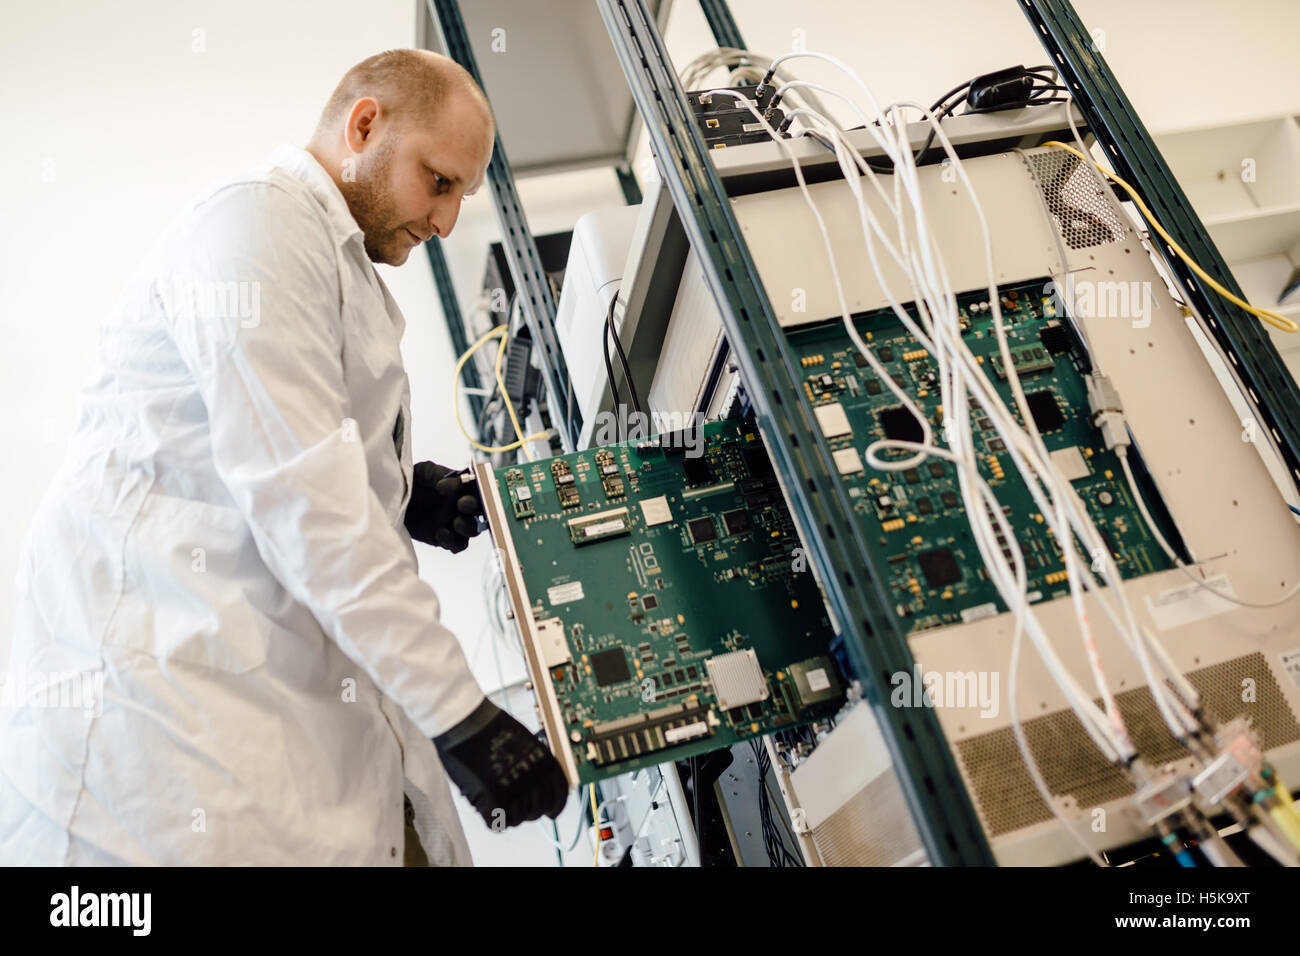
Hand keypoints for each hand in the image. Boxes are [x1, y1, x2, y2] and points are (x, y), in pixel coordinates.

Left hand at [404, 461, 483, 552]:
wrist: (394, 500)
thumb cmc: (411, 482)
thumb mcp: (422, 472)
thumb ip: (435, 473)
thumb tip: (445, 479)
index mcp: (462, 487)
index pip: (478, 485)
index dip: (475, 485)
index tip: (459, 482)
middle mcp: (462, 505)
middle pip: (480, 509)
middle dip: (475, 507)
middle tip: (462, 503)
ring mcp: (454, 523)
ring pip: (473, 529)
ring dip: (469, 526)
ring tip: (456, 523)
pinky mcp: (443, 538)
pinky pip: (457, 545)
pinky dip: (452, 541)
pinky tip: (441, 533)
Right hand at [433, 698, 568, 828]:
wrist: (467, 721)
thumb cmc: (490, 726)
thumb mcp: (525, 741)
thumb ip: (535, 764)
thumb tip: (538, 783)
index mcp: (545, 763)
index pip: (559, 796)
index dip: (555, 807)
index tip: (550, 812)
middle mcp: (535, 780)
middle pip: (538, 811)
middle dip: (528, 811)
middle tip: (515, 805)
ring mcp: (516, 792)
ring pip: (517, 820)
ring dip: (508, 814)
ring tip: (496, 802)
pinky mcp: (494, 802)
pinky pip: (497, 823)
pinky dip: (492, 819)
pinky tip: (486, 808)